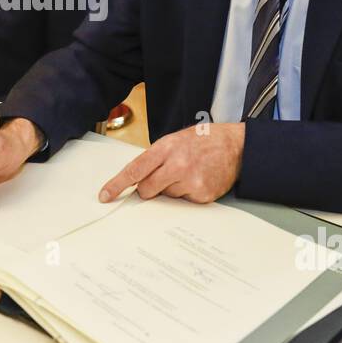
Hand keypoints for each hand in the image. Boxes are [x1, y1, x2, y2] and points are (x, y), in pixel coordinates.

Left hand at [98, 123, 244, 204]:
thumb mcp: (174, 141)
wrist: (235, 146)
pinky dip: (187, 193)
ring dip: (172, 188)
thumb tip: (136, 181)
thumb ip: (155, 158)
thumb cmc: (203, 141)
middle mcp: (178, 165)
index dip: (118, 184)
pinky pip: (183, 202)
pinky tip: (198, 179)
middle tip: (165, 175)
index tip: (105, 195)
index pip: (135, 170)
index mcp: (166, 148)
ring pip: (166, 196)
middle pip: (147, 189)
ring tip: (189, 172)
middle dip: (149, 188)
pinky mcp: (202, 195)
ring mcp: (191, 181)